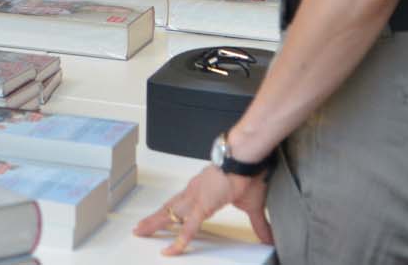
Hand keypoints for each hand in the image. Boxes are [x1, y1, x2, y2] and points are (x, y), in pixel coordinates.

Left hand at [134, 164, 272, 255]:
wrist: (246, 158)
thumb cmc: (248, 174)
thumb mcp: (252, 206)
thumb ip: (258, 224)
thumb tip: (268, 238)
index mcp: (201, 191)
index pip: (181, 205)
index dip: (171, 213)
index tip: (164, 220)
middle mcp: (193, 193)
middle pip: (169, 209)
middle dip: (154, 220)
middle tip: (140, 228)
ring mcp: (195, 198)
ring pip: (170, 215)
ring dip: (155, 224)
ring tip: (141, 232)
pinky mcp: (202, 205)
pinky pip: (189, 226)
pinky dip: (180, 239)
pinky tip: (172, 248)